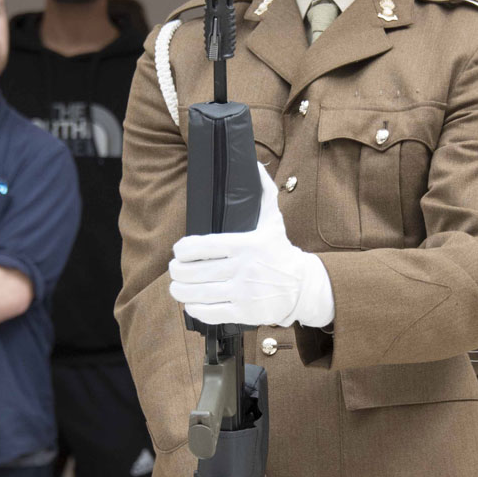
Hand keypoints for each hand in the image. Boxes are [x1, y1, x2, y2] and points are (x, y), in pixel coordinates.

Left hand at [169, 164, 333, 328]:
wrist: (302, 286)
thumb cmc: (281, 251)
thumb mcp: (273, 219)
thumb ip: (263, 191)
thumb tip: (254, 164)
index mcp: (245, 244)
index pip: (201, 246)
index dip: (183, 249)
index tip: (179, 250)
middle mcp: (242, 269)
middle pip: (193, 272)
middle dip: (177, 271)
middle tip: (175, 269)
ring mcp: (243, 292)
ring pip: (197, 294)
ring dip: (180, 290)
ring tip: (177, 286)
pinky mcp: (244, 312)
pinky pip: (209, 312)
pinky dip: (194, 308)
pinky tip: (191, 302)